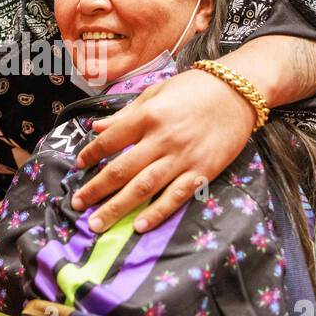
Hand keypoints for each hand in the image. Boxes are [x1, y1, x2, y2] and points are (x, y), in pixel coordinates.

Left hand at [70, 69, 256, 233]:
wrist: (238, 92)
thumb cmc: (194, 88)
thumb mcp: (156, 92)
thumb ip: (125, 113)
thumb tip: (96, 128)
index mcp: (148, 116)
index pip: (110, 141)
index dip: (90, 155)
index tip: (78, 166)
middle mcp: (162, 139)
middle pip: (121, 170)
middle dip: (95, 189)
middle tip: (76, 204)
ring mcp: (182, 158)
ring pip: (143, 188)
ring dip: (117, 208)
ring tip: (96, 223)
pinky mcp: (202, 172)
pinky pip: (176, 196)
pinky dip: (157, 213)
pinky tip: (139, 226)